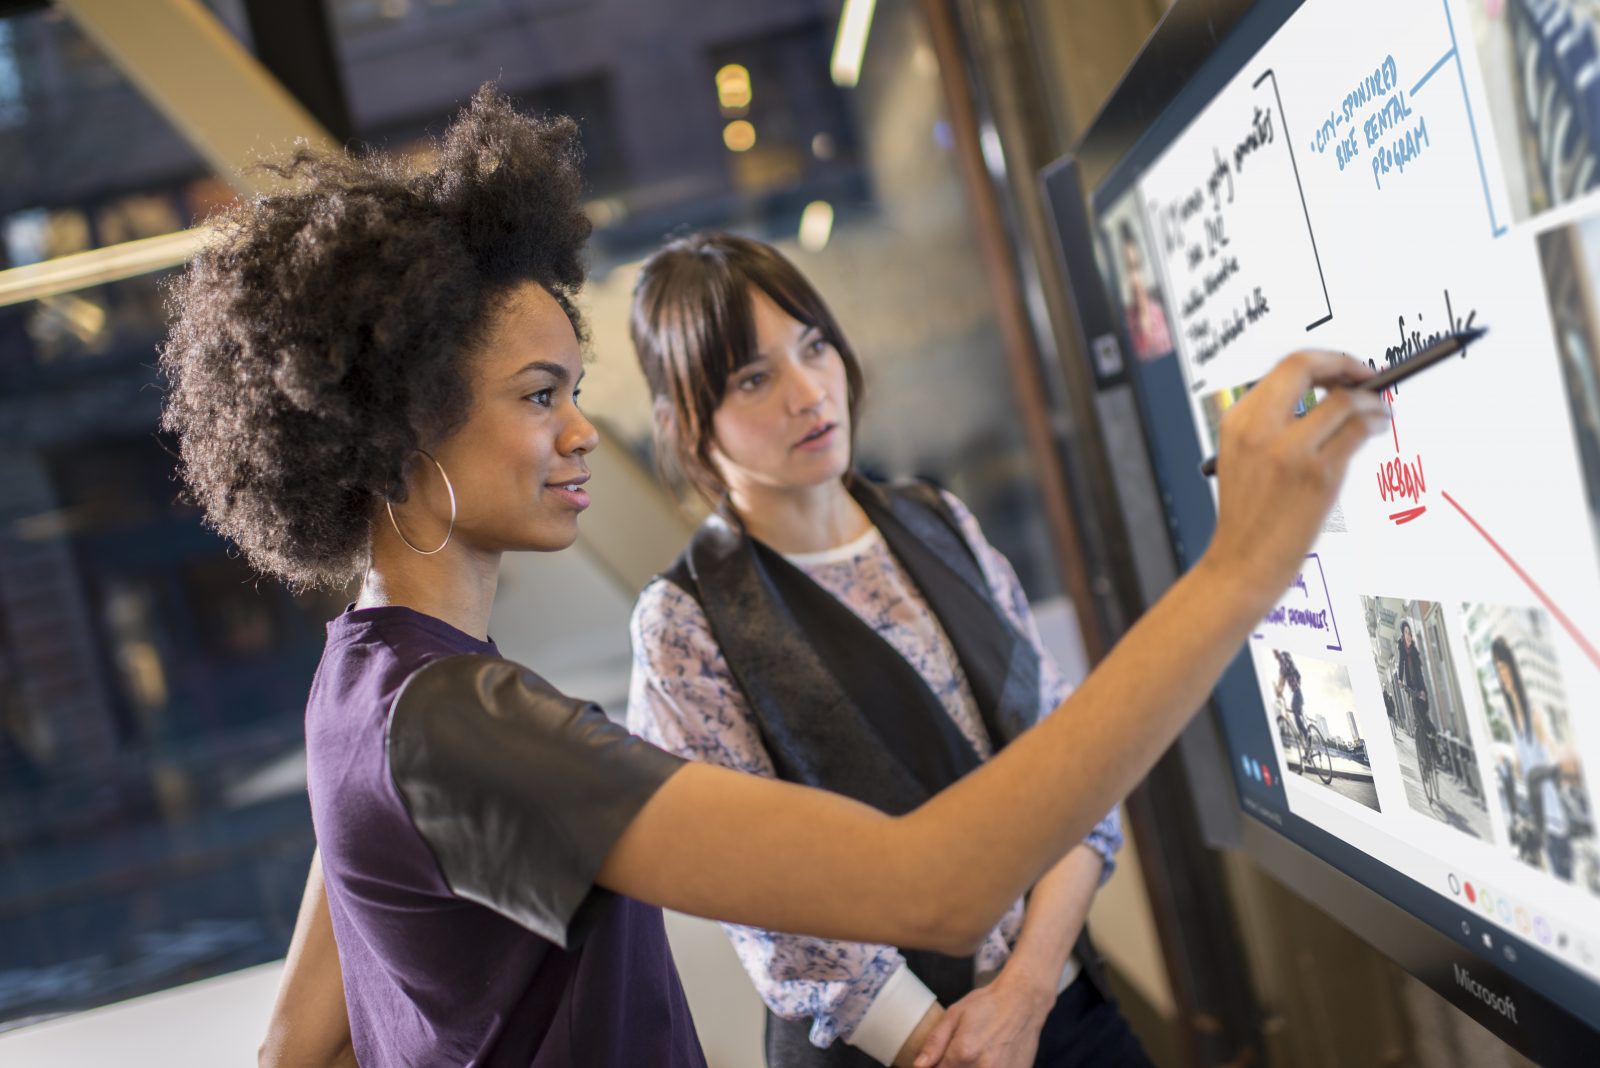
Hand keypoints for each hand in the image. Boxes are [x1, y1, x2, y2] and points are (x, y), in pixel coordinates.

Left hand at [912, 972, 1052, 1067]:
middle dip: (952, 1067)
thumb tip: (919, 1066)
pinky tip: (989, 1057)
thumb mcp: (954, 1015)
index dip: (933, 1067)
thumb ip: (934, 1042)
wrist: (1024, 1002)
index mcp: (964, 1053)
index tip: (937, 1061)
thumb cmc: (988, 1005)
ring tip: (974, 1054)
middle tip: (957, 1055)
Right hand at [1203, 350, 1385, 597]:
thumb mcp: (1242, 459)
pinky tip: (1378, 427)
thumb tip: (1324, 394)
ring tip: (1381, 410)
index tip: (1344, 369)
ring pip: (1343, 400)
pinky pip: (1357, 431)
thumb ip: (1271, 424)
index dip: (1324, 361)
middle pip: (1309, 368)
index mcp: (1237, 422)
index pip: (1286, 368)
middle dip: (1347, 364)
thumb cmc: (1249, 516)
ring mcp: (1289, 451)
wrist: (1241, 563)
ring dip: (1372, 399)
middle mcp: (1259, 430)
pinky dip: (1375, 423)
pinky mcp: (1317, 475)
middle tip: (1367, 376)